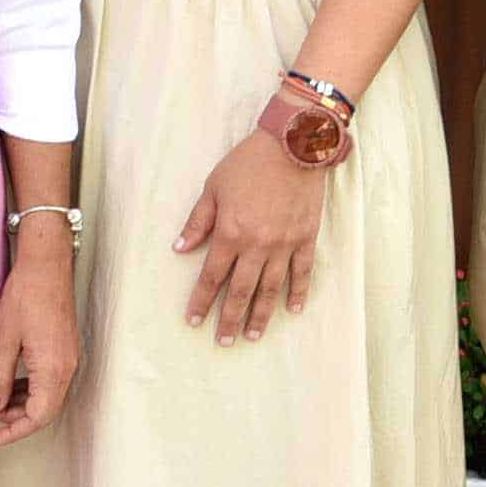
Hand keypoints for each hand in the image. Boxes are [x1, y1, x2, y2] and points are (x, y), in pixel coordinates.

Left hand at [0, 222, 79, 446]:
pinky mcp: (66, 349)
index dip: (14, 432)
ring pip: (49, 396)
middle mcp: (67, 368)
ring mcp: (69, 358)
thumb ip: (0, 377)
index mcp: (53, 369)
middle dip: (17, 420)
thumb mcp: (4, 339)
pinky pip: (52, 380)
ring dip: (24, 404)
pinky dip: (32, 389)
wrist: (47, 264)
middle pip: (46, 410)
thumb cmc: (24, 296)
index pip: (38, 417)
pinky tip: (11, 384)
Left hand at [176, 131, 329, 344]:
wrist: (294, 145)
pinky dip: (298, 292)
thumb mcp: (213, 187)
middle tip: (223, 342)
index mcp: (230, 233)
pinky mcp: (306, 238)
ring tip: (252, 335)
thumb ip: (197, 222)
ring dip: (261, 314)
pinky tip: (292, 310)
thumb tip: (179, 249)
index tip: (193, 321)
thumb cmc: (248, 163)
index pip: (212, 276)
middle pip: (240, 290)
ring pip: (271, 288)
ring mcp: (285, 244)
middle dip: (229, 318)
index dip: (201, 301)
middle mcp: (257, 245)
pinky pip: (302, 272)